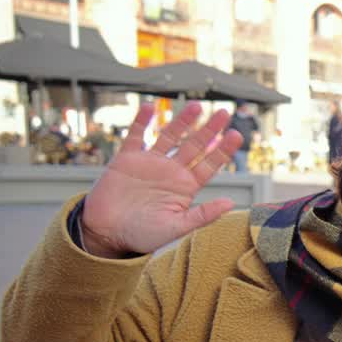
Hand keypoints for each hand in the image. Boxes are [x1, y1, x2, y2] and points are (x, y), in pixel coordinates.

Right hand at [80, 102, 242, 257]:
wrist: (106, 233)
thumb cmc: (143, 235)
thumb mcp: (177, 227)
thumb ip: (203, 215)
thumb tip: (231, 203)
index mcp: (186, 187)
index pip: (209, 164)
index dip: (222, 149)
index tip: (236, 135)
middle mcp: (171, 171)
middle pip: (195, 145)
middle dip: (209, 129)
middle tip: (222, 112)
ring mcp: (150, 163)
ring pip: (169, 136)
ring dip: (182, 121)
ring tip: (195, 105)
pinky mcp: (127, 159)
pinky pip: (136, 136)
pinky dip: (142, 121)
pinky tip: (150, 107)